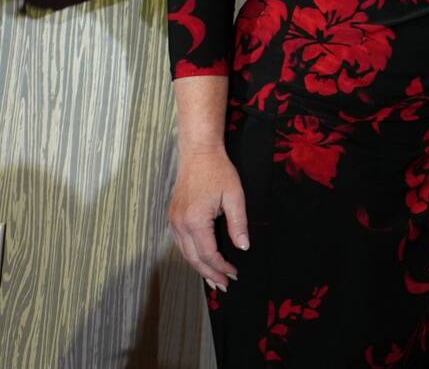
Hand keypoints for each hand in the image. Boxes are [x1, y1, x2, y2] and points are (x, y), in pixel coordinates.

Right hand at [168, 149, 248, 290]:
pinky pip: (181, 244)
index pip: (208, 253)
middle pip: (194, 258)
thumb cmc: (218, 172)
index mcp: (195, 221)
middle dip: (210, 273)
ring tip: (214, 279)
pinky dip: (192, 255)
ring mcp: (173, 221)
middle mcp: (180, 224)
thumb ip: (238, 223)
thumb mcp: (234, 196)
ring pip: (185, 253)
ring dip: (200, 267)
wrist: (198, 154)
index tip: (235, 274)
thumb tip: (243, 247)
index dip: (221, 267)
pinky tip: (202, 260)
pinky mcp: (173, 218)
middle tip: (224, 286)